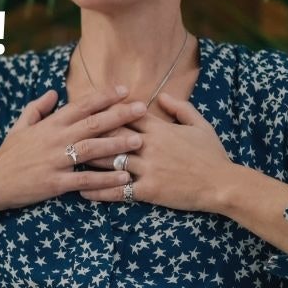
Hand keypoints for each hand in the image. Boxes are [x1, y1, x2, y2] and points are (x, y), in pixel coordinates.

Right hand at [0, 86, 145, 212]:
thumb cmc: (7, 155)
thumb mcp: (19, 127)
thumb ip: (36, 109)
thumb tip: (51, 93)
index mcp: (49, 125)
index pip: (80, 106)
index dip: (103, 97)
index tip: (124, 89)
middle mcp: (54, 140)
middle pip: (92, 124)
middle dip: (119, 115)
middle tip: (143, 108)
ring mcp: (55, 161)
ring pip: (91, 149)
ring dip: (117, 144)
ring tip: (140, 140)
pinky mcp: (55, 183)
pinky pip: (84, 180)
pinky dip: (105, 179)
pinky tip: (123, 177)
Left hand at [79, 91, 235, 211]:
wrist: (223, 183)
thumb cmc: (212, 154)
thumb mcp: (199, 125)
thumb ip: (180, 108)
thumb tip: (161, 96)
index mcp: (160, 128)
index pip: (125, 114)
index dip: (103, 109)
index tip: (83, 107)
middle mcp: (149, 146)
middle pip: (111, 135)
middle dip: (86, 133)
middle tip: (64, 132)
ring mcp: (148, 168)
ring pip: (110, 161)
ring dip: (86, 161)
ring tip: (66, 161)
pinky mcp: (149, 190)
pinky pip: (119, 191)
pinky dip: (99, 191)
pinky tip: (83, 191)